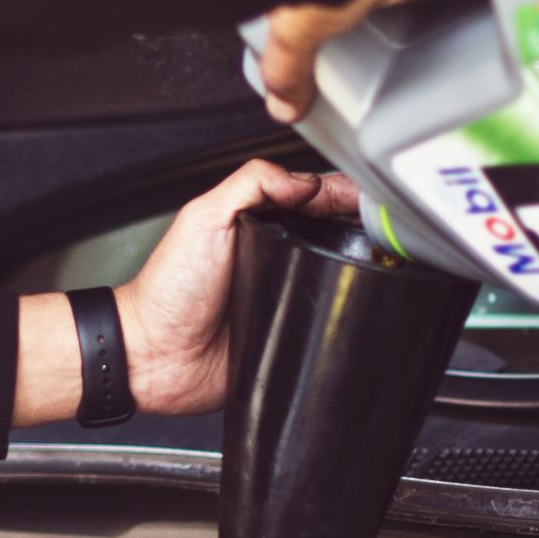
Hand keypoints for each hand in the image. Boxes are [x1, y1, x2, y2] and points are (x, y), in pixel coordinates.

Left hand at [11, 161, 362, 426]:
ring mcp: (286, 295)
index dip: (343, 194)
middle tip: (384, 229)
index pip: (312, 198)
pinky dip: (344, 316)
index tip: (368, 197)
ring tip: (383, 263)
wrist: (154, 356)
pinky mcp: (291, 333)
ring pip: (339, 277)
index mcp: (257, 223)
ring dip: (361, 270)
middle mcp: (276, 256)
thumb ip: (250, 185)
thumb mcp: (204, 218)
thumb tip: (304, 180)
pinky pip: (328, 323)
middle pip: (334, 234)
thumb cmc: (168, 291)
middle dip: (363, 229)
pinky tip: (361, 306)